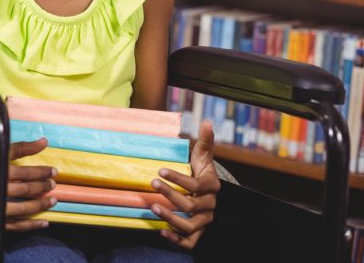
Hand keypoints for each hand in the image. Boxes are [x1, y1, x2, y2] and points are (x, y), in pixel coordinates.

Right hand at [0, 138, 56, 231]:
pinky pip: (14, 226)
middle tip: (52, 184)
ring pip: (21, 209)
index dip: (39, 172)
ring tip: (51, 200)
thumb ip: (21, 148)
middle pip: (23, 190)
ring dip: (40, 205)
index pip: (21, 172)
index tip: (52, 171)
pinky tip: (43, 221)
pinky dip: (30, 225)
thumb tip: (44, 142)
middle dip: (41, 187)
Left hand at [149, 120, 219, 249]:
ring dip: (170, 218)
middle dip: (170, 195)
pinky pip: (190, 242)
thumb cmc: (201, 171)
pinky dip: (176, 240)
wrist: (205, 192)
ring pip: (189, 226)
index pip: (195, 185)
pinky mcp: (198, 232)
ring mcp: (204, 221)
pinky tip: (161, 232)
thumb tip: (206, 122)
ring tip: (153, 207)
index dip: (178, 179)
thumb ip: (205, 141)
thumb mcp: (203, 156)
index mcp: (212, 187)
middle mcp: (210, 206)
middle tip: (152, 184)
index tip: (159, 171)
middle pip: (190, 206)